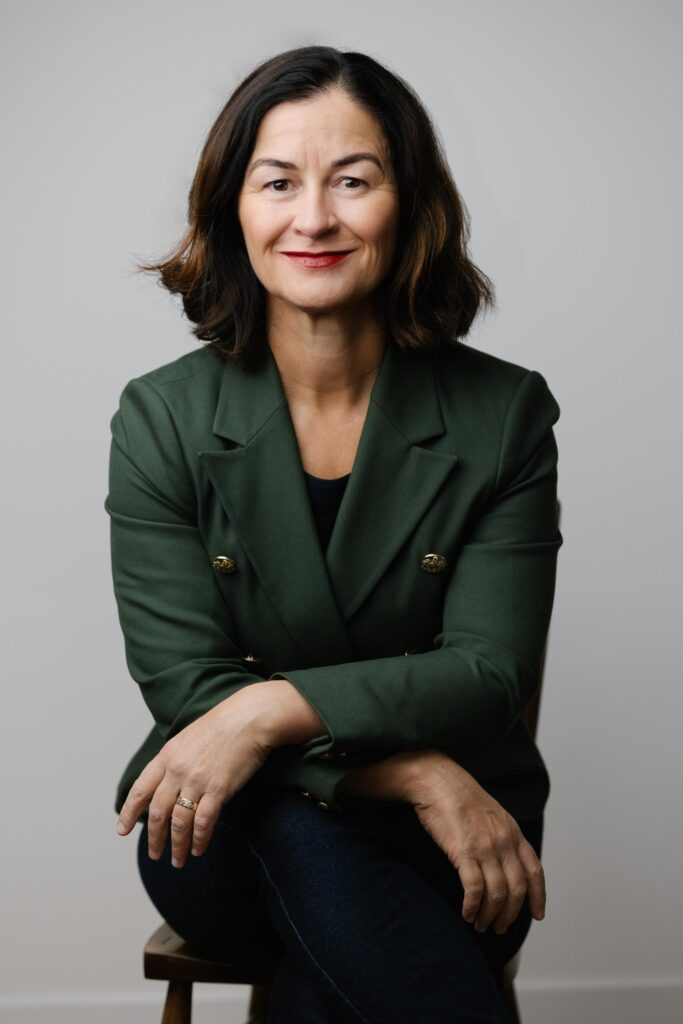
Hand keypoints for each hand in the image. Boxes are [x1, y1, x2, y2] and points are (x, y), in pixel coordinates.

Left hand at [115, 689, 272, 867]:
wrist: (250, 718)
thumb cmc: (224, 725)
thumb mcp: (188, 738)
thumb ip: (176, 762)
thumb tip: (170, 787)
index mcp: (167, 756)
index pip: (141, 789)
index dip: (129, 812)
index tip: (121, 830)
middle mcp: (177, 770)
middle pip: (158, 812)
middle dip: (154, 838)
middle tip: (155, 854)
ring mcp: (197, 781)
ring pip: (179, 823)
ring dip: (177, 846)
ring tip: (177, 860)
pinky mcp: (218, 789)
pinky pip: (203, 822)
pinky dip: (199, 839)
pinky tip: (198, 848)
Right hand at [404, 753, 546, 934]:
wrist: (435, 779)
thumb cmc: (458, 796)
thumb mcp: (491, 814)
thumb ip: (502, 836)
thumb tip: (504, 861)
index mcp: (513, 831)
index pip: (535, 871)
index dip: (538, 896)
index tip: (537, 915)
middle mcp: (504, 841)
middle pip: (517, 889)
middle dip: (509, 914)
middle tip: (499, 927)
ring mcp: (485, 846)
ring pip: (497, 894)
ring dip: (490, 916)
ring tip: (481, 925)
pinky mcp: (463, 851)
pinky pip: (474, 889)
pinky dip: (472, 907)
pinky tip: (466, 914)